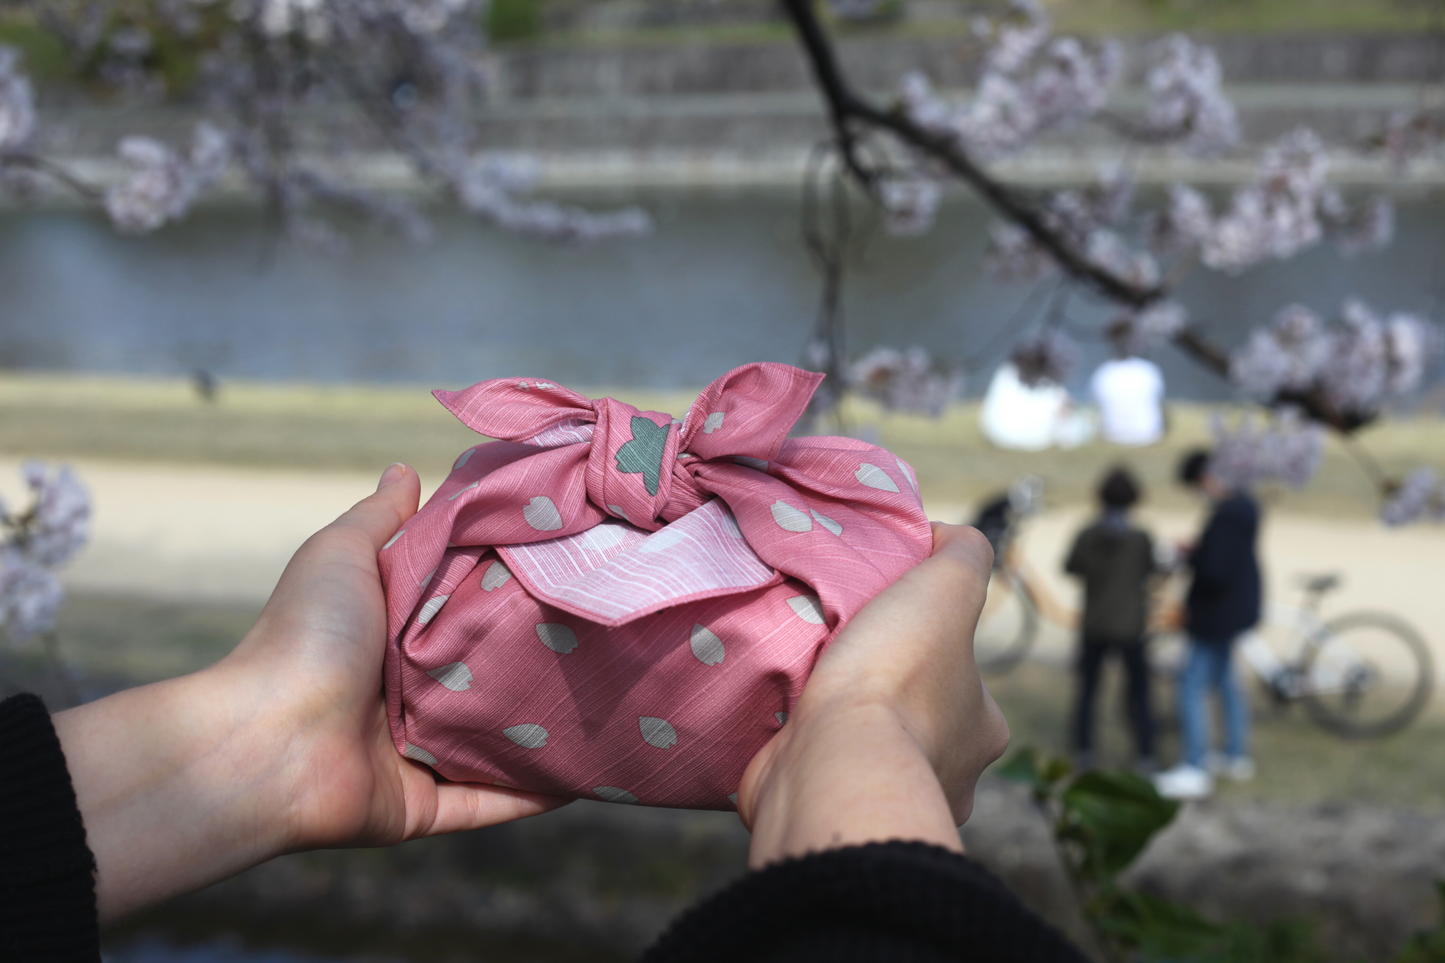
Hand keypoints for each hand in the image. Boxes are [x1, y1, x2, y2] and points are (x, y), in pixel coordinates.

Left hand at [54, 464, 569, 923]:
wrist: (267, 741)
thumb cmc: (304, 637)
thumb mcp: (342, 555)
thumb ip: (381, 518)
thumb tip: (404, 468)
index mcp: (392, 634)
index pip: (466, 606)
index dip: (513, 586)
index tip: (574, 562)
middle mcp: (407, 693)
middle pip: (490, 674)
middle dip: (543, 658)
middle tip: (613, 630)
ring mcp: (419, 753)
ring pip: (502, 742)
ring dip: (552, 729)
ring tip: (624, 701)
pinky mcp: (427, 804)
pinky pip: (497, 802)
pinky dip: (543, 793)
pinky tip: (598, 771)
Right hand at [736, 523, 1008, 868]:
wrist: (829, 768)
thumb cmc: (895, 680)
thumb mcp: (946, 588)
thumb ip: (963, 555)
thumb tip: (947, 539)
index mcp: (982, 730)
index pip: (960, 674)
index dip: (924, 641)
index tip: (881, 621)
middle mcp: (950, 776)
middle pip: (913, 714)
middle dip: (877, 686)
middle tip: (834, 650)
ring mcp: (889, 804)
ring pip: (865, 747)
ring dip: (837, 719)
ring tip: (799, 679)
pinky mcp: (833, 817)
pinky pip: (819, 773)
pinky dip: (801, 749)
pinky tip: (779, 718)